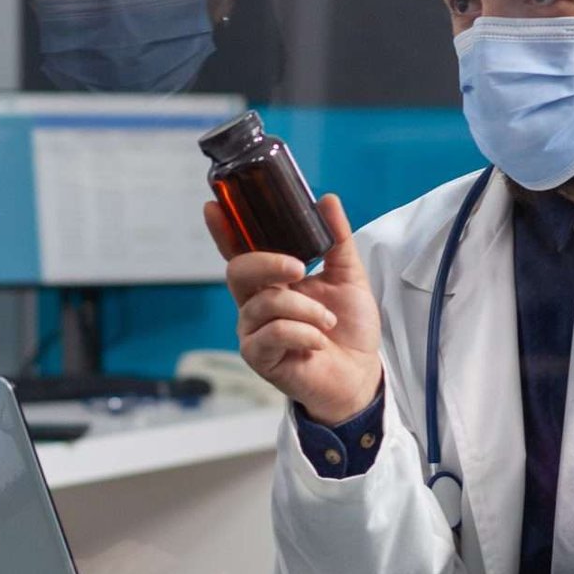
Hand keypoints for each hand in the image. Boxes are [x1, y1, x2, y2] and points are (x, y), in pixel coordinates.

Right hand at [205, 192, 382, 424]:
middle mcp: (255, 302)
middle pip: (238, 270)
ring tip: (328, 321)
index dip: (223, 230)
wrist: (360, 372)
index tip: (214, 207)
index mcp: (271, 280)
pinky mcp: (258, 357)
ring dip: (304, 309)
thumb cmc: (348, 327)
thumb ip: (336, 239)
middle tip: (298, 268)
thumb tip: (327, 200)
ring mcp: (253, 330)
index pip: (240, 250)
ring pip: (264, 303)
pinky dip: (302, 333)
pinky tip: (318, 342)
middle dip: (268, 263)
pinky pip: (272, 333)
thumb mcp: (348, 276)